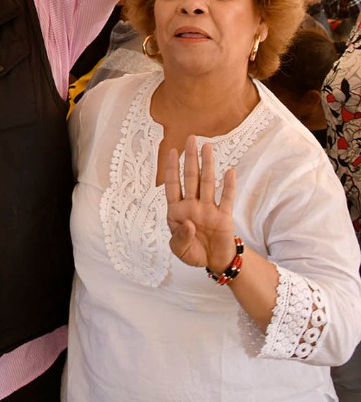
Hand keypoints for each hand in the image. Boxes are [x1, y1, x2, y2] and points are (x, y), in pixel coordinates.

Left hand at [165, 136, 237, 272]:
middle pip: (191, 177)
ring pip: (207, 183)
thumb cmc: (192, 252)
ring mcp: (209, 209)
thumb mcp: (179, 249)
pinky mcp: (224, 216)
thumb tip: (189, 224)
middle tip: (191, 139)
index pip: (172, 184)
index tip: (172, 151)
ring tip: (208, 147)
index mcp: (177, 210)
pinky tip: (229, 171)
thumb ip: (181, 237)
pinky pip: (226, 198)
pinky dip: (228, 186)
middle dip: (190, 158)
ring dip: (208, 165)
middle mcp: (192, 205)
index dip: (172, 168)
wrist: (214, 262)